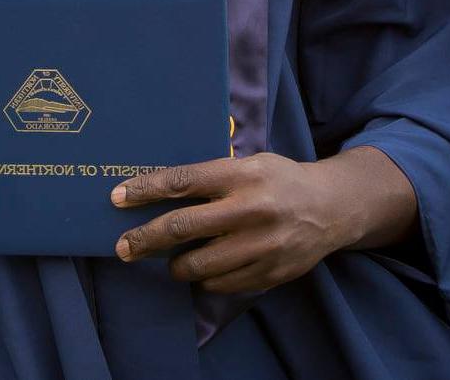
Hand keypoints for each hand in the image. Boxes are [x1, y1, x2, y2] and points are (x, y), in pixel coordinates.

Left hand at [111, 147, 415, 295]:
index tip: (117, 198)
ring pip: (198, 265)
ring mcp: (262, 245)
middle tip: (123, 247)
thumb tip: (157, 187)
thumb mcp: (250, 164)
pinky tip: (206, 269)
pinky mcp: (269, 273)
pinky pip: (221, 285)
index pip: (183, 182)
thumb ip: (212, 175)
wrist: (332, 208)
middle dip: (145, 239)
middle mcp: (251, 209)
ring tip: (173, 259)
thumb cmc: (280, 180)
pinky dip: (206, 279)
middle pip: (182, 227)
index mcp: (243, 175)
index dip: (145, 190)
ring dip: (177, 265)